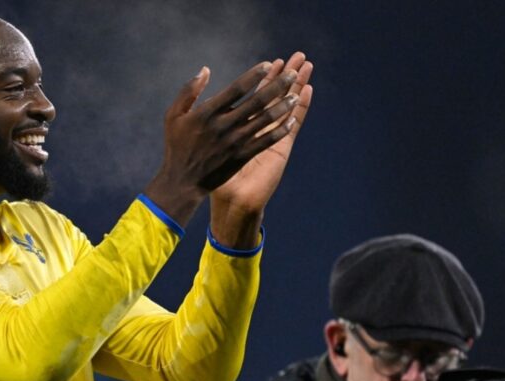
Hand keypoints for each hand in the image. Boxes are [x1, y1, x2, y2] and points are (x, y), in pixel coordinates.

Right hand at [144, 62, 299, 226]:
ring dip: (283, 105)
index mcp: (207, 113)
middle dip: (277, 85)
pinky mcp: (241, 156)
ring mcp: (234, 142)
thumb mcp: (173, 115)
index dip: (254, 75)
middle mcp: (224, 125)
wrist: (182, 182)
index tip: (268, 64)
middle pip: (256, 101)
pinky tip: (291, 120)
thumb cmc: (177, 145)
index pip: (236, 88)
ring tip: (297, 93)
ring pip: (265, 120)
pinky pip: (265, 141)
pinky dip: (279, 130)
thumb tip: (205, 70)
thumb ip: (188, 91)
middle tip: (292, 73)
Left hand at [210, 52, 313, 247]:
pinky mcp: (279, 149)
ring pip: (285, 107)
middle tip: (298, 56)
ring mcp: (269, 138)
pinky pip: (291, 125)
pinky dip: (300, 108)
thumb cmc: (209, 173)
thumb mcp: (199, 136)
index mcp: (237, 125)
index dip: (261, 79)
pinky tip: (307, 92)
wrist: (226, 200)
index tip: (270, 62)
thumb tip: (203, 76)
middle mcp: (256, 130)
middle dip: (284, 77)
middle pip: (273, 97)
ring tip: (306, 67)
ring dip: (296, 87)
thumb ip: (198, 106)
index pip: (253, 96)